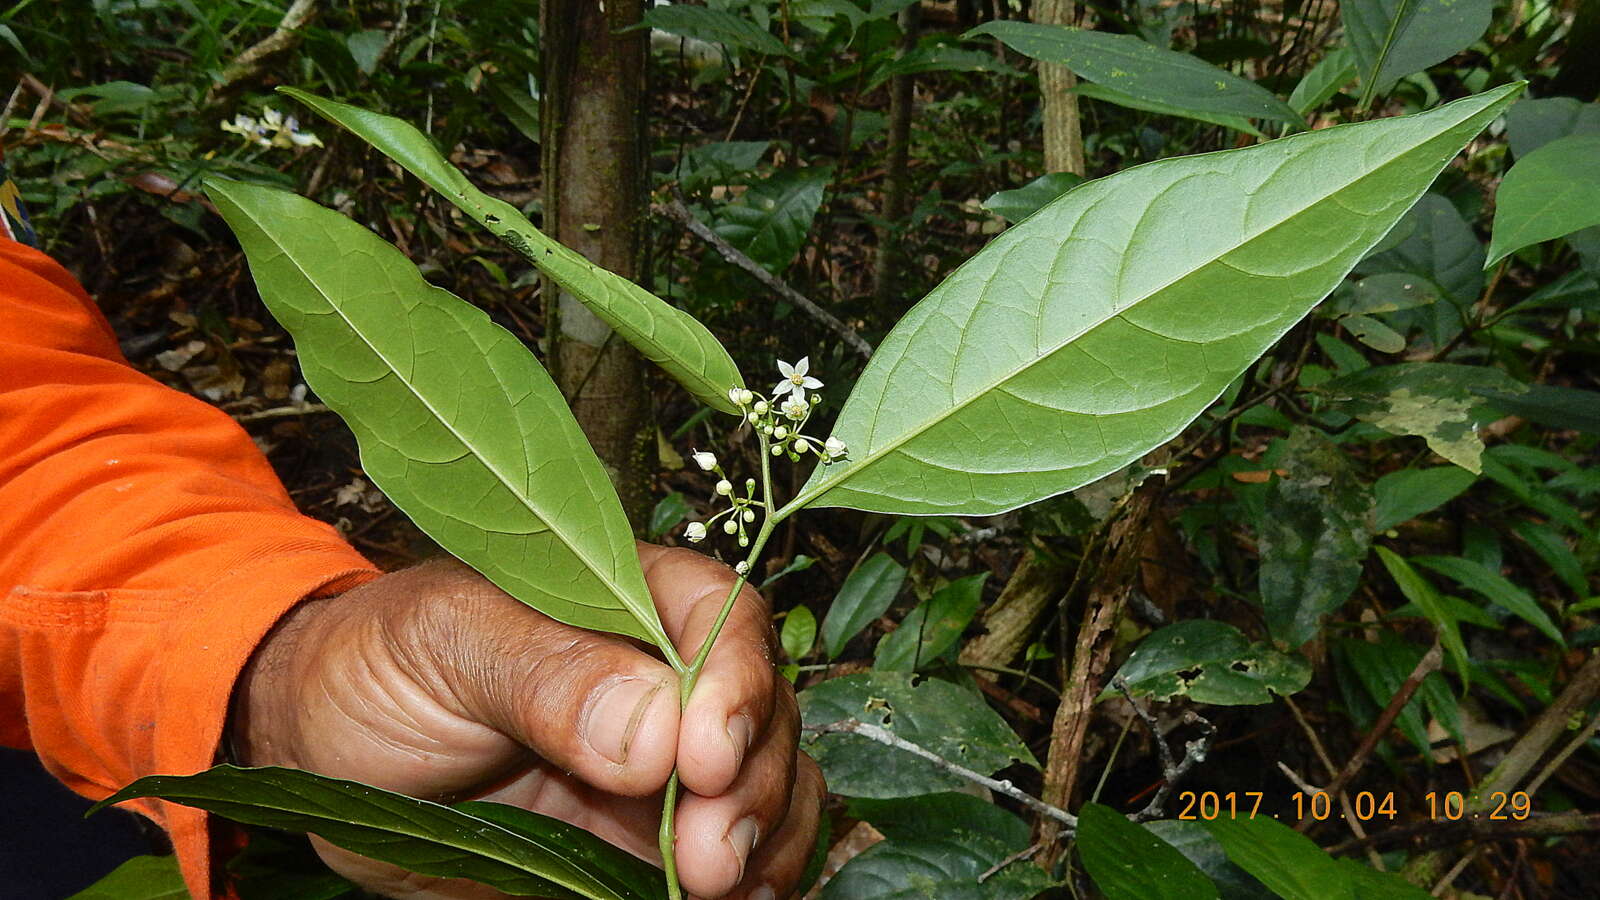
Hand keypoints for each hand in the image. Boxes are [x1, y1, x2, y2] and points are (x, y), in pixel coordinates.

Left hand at [230, 544, 822, 899]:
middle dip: (752, 781)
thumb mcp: (441, 646)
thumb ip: (544, 673)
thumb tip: (657, 731)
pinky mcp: (651, 838)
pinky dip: (757, 876)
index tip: (703, 757)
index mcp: (626, 597)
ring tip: (713, 884)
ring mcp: (667, 761)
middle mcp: (668, 675)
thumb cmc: (376, 667)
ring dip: (766, 835)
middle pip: (765, 711)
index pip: (724, 618)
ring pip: (773, 784)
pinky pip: (741, 851)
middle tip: (706, 854)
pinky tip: (730, 899)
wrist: (323, 756)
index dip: (735, 683)